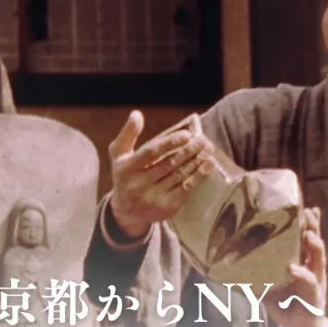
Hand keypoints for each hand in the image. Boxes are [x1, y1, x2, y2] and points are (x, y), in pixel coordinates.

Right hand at [107, 111, 215, 237]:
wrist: (126, 212)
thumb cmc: (125, 176)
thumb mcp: (118, 155)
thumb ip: (128, 134)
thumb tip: (136, 114)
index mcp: (126, 168)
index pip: (150, 153)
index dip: (169, 143)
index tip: (187, 134)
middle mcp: (138, 184)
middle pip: (169, 164)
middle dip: (188, 151)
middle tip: (203, 140)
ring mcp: (153, 197)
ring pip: (179, 176)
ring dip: (196, 161)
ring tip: (208, 150)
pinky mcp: (167, 207)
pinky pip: (186, 189)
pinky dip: (199, 176)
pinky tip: (208, 165)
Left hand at [267, 207, 326, 326]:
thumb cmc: (290, 309)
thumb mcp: (271, 290)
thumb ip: (260, 278)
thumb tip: (236, 268)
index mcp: (306, 266)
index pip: (309, 241)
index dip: (311, 224)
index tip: (308, 207)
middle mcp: (314, 272)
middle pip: (317, 245)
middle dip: (314, 228)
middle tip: (309, 212)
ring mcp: (318, 284)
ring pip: (319, 261)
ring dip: (315, 246)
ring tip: (308, 234)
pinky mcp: (316, 299)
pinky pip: (310, 284)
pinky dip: (302, 275)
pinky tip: (293, 268)